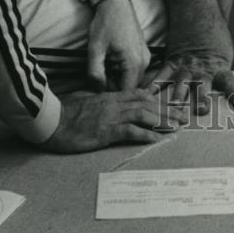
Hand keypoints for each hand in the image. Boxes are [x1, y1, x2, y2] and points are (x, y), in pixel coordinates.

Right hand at [43, 89, 180, 152]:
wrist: (50, 121)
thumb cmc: (64, 113)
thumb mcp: (85, 102)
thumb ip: (98, 100)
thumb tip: (104, 102)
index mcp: (110, 97)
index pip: (140, 94)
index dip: (158, 100)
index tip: (170, 105)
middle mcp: (114, 104)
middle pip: (147, 104)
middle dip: (167, 110)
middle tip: (183, 117)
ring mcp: (110, 117)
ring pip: (143, 115)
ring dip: (162, 121)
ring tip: (176, 127)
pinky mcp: (105, 131)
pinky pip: (130, 131)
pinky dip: (145, 134)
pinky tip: (157, 138)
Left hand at [87, 0, 150, 90]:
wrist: (115, 4)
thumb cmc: (106, 24)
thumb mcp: (95, 49)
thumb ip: (95, 73)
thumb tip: (98, 90)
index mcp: (134, 63)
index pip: (125, 92)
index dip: (110, 94)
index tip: (98, 89)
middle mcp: (144, 62)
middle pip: (129, 88)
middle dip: (113, 85)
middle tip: (99, 73)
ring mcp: (146, 58)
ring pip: (131, 79)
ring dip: (117, 78)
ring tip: (105, 64)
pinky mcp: (143, 54)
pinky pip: (134, 71)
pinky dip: (122, 70)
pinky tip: (112, 60)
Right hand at [147, 0, 233, 114]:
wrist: (197, 12)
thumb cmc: (214, 36)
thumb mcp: (224, 54)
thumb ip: (221, 74)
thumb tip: (230, 96)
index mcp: (218, 66)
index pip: (229, 82)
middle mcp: (202, 68)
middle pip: (203, 84)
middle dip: (203, 97)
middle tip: (203, 110)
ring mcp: (185, 65)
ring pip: (182, 81)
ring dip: (179, 94)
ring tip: (174, 105)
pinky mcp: (171, 61)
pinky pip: (162, 75)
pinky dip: (154, 85)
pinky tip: (146, 94)